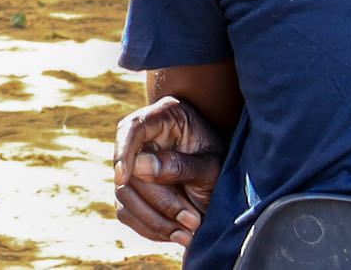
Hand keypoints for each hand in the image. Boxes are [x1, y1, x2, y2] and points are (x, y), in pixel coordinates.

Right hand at [113, 96, 221, 246]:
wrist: (226, 184)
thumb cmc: (222, 166)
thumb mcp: (210, 166)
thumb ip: (179, 166)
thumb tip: (139, 166)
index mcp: (165, 116)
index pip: (132, 128)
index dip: (124, 152)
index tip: (124, 178)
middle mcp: (144, 138)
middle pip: (130, 170)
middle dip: (159, 201)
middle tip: (193, 221)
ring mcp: (135, 165)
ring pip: (125, 195)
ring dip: (155, 220)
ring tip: (188, 233)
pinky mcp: (133, 191)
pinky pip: (128, 213)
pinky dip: (150, 228)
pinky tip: (176, 234)